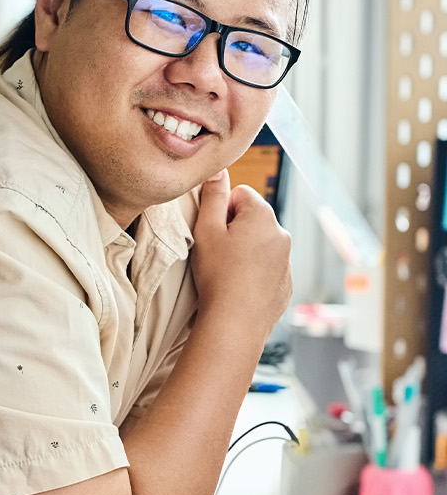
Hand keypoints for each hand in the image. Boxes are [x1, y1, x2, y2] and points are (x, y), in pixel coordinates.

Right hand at [191, 168, 291, 338]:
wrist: (235, 323)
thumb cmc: (218, 275)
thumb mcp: (206, 230)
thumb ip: (212, 196)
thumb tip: (218, 170)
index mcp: (263, 216)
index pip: (240, 195)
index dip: (221, 212)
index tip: (213, 233)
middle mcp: (282, 234)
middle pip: (253, 219)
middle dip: (235, 231)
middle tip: (217, 254)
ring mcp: (287, 261)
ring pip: (261, 245)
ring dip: (245, 252)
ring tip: (227, 274)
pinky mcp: (286, 283)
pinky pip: (268, 268)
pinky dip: (254, 273)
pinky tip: (238, 288)